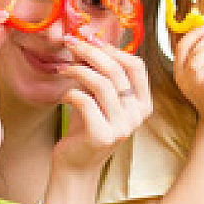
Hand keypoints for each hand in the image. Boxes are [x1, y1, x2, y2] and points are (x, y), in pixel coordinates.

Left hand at [53, 34, 151, 170]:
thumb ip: (94, 70)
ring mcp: (123, 128)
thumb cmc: (85, 126)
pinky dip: (71, 94)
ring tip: (62, 69)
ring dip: (77, 70)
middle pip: (117, 71)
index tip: (90, 39)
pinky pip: (86, 102)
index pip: (136, 66)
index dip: (113, 49)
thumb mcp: (94, 95)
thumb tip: (83, 38)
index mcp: (142, 103)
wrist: (75, 164)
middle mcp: (137, 116)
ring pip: (102, 84)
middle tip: (70, 42)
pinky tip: (64, 97)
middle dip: (91, 52)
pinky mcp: (103, 137)